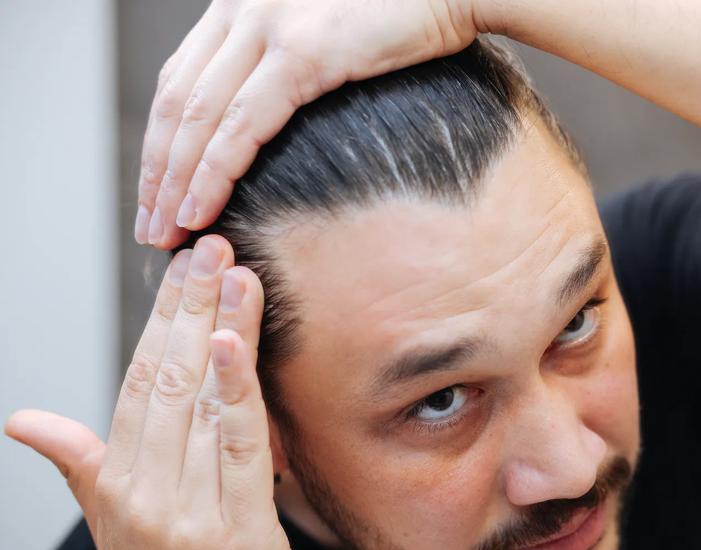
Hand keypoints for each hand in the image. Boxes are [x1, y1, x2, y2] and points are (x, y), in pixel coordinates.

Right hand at [5, 236, 302, 549]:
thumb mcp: (112, 525)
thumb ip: (79, 463)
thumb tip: (22, 421)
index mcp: (114, 484)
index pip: (136, 382)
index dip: (160, 320)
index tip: (183, 269)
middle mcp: (142, 494)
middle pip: (165, 380)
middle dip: (188, 308)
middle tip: (212, 250)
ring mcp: (185, 512)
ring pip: (201, 403)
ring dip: (220, 330)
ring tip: (235, 275)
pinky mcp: (235, 529)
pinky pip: (238, 448)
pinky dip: (237, 392)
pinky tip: (235, 342)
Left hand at [135, 0, 485, 248]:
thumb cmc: (405, 11)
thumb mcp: (328, 29)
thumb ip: (290, 55)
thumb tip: (274, 110)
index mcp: (242, 2)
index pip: (180, 80)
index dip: (162, 141)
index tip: (158, 190)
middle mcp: (242, 7)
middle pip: (177, 102)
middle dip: (158, 171)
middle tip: (150, 225)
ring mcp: (268, 25)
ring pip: (198, 118)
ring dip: (176, 183)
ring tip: (167, 231)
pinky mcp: (303, 52)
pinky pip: (241, 126)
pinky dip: (214, 173)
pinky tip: (201, 210)